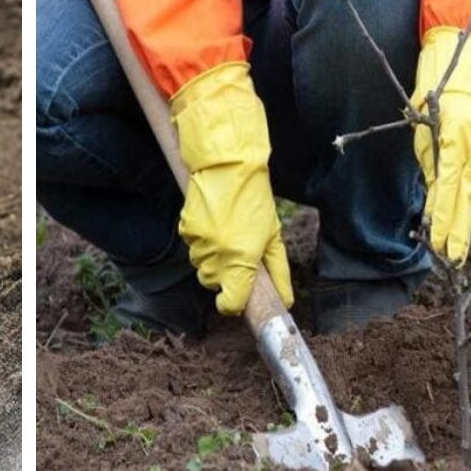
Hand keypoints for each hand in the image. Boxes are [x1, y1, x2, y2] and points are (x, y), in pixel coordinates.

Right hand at [173, 63, 293, 314]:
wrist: (227, 165)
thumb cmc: (255, 199)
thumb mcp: (273, 235)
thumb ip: (278, 272)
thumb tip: (285, 301)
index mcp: (242, 259)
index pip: (230, 303)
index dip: (233, 304)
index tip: (237, 300)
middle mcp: (217, 255)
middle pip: (214, 284)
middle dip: (225, 276)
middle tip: (238, 253)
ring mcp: (198, 242)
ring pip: (202, 266)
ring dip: (213, 258)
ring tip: (227, 232)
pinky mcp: (185, 229)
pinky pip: (193, 247)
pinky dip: (202, 241)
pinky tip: (214, 222)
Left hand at [411, 26, 470, 263]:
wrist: (469, 64)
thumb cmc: (433, 95)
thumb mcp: (423, 129)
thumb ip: (432, 165)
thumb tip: (435, 200)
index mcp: (456, 137)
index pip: (449, 188)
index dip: (445, 219)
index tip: (439, 243)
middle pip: (468, 196)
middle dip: (459, 229)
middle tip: (452, 258)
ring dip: (469, 220)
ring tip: (459, 247)